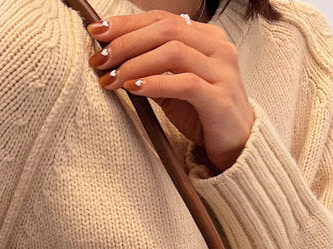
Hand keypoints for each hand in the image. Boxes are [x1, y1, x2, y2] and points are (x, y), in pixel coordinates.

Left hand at [86, 10, 254, 172]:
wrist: (236, 144)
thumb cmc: (201, 113)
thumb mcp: (171, 87)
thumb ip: (150, 70)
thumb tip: (111, 59)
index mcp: (205, 37)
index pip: (161, 19)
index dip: (126, 23)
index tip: (96, 31)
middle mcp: (216, 47)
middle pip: (165, 30)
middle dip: (126, 42)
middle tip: (99, 59)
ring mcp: (221, 71)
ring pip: (173, 52)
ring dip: (136, 63)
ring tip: (111, 78)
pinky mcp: (219, 97)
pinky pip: (184, 83)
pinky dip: (155, 83)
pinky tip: (133, 88)